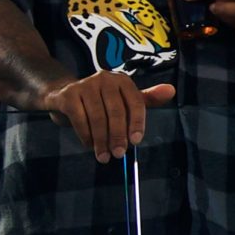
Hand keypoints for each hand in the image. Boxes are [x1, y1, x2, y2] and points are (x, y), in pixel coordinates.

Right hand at [41, 72, 174, 162]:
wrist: (63, 93)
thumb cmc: (100, 100)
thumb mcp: (124, 100)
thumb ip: (146, 99)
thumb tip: (171, 90)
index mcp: (122, 81)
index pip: (135, 102)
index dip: (137, 123)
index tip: (136, 141)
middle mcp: (104, 79)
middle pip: (116, 111)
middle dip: (117, 136)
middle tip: (118, 154)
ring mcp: (85, 85)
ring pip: (97, 117)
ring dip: (101, 140)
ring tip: (103, 156)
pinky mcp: (68, 94)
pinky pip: (79, 118)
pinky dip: (85, 135)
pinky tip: (89, 145)